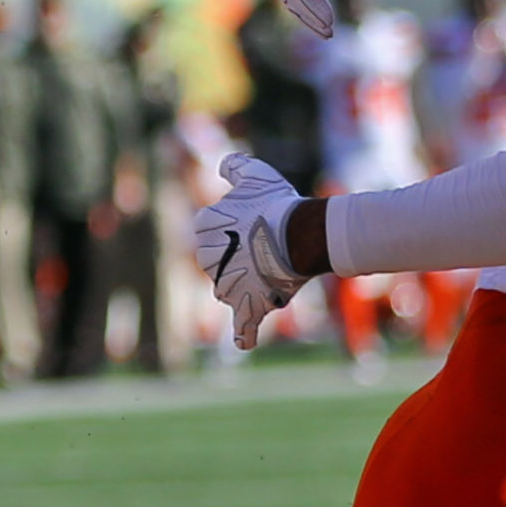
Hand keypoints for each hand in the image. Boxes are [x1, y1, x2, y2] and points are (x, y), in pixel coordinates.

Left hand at [192, 151, 312, 350]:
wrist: (301, 234)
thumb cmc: (279, 204)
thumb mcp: (255, 174)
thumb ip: (235, 167)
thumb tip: (222, 166)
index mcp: (204, 228)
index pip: (211, 232)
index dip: (235, 230)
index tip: (256, 224)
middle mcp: (208, 260)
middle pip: (220, 264)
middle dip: (240, 260)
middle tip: (267, 248)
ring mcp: (226, 287)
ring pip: (232, 291)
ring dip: (247, 287)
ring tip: (271, 274)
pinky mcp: (247, 307)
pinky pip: (243, 327)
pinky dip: (245, 334)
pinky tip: (245, 340)